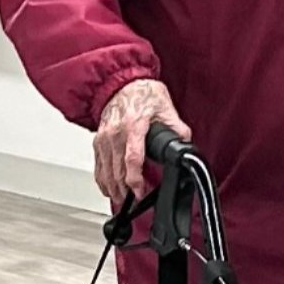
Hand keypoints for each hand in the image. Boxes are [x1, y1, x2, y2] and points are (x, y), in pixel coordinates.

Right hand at [93, 79, 190, 200]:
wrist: (120, 82)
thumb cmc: (142, 93)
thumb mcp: (166, 108)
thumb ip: (177, 128)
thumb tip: (186, 144)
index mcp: (133, 126)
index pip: (132, 158)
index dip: (135, 179)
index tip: (139, 191)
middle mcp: (115, 133)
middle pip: (117, 169)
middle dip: (124, 189)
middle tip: (132, 200)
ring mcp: (104, 137)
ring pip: (105, 170)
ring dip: (112, 187)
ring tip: (120, 200)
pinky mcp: (98, 140)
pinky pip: (98, 164)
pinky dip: (102, 179)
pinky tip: (108, 188)